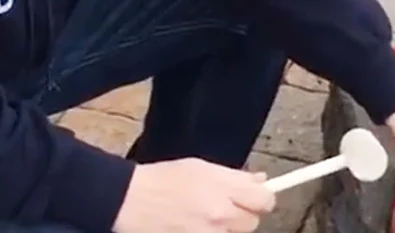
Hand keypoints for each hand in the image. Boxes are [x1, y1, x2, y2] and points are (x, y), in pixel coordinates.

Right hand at [112, 158, 275, 232]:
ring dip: (226, 228)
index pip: (265, 200)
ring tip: (203, 217)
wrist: (129, 201)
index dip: (260, 198)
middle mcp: (220, 215)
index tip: (254, 197)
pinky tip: (195, 226)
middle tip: (222, 207)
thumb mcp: (200, 167)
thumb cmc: (161, 180)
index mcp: (222, 189)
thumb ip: (234, 176)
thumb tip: (261, 180)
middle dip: (242, 215)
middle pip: (253, 222)